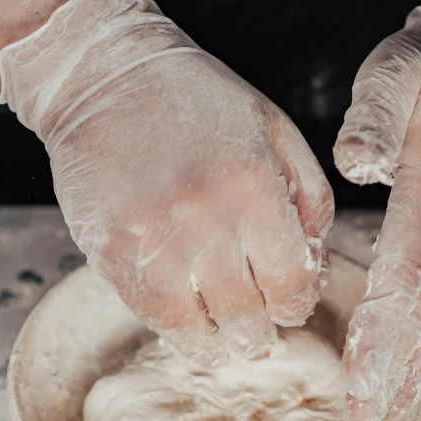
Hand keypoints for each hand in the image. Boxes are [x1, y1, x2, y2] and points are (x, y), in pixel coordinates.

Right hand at [0, 0, 333, 362]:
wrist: (105, 74)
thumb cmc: (198, 101)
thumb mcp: (276, 130)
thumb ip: (309, 198)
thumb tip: (315, 268)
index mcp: (254, 187)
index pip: (291, 283)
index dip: (296, 307)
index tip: (290, 309)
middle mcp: (204, 219)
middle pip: (247, 316)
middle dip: (260, 336)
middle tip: (260, 337)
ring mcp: (151, 238)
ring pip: (196, 328)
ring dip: (218, 346)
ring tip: (226, 344)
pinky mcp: (109, 250)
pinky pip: (149, 313)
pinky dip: (175, 331)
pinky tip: (188, 326)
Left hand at [334, 0, 420, 420]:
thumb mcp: (399, 73)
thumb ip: (377, 114)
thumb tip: (357, 160)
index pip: (407, 268)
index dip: (383, 324)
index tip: (358, 374)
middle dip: (396, 366)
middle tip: (366, 417)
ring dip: (415, 368)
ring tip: (385, 417)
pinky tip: (411, 376)